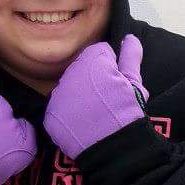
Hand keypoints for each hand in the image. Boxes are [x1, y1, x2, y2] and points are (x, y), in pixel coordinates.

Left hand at [44, 34, 149, 159]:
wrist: (114, 148)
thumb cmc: (128, 112)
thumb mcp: (135, 83)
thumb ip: (130, 56)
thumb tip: (130, 37)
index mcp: (92, 61)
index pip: (100, 53)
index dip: (112, 67)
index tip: (117, 83)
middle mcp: (70, 74)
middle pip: (82, 69)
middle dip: (94, 79)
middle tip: (108, 99)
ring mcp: (57, 95)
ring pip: (70, 88)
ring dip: (81, 96)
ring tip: (96, 113)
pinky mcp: (50, 115)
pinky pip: (60, 108)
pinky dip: (69, 114)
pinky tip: (83, 124)